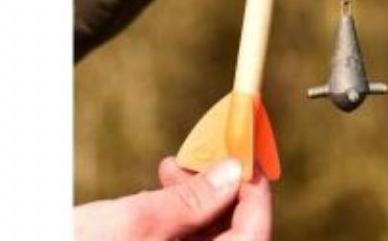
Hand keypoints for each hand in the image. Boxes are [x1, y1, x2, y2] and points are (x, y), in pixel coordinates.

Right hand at [74, 157, 270, 240]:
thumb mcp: (131, 223)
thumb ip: (189, 202)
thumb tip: (234, 172)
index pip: (253, 237)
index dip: (257, 194)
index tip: (249, 156)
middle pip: (233, 236)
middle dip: (224, 192)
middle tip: (207, 156)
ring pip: (207, 239)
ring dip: (199, 200)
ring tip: (173, 168)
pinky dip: (179, 216)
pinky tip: (160, 189)